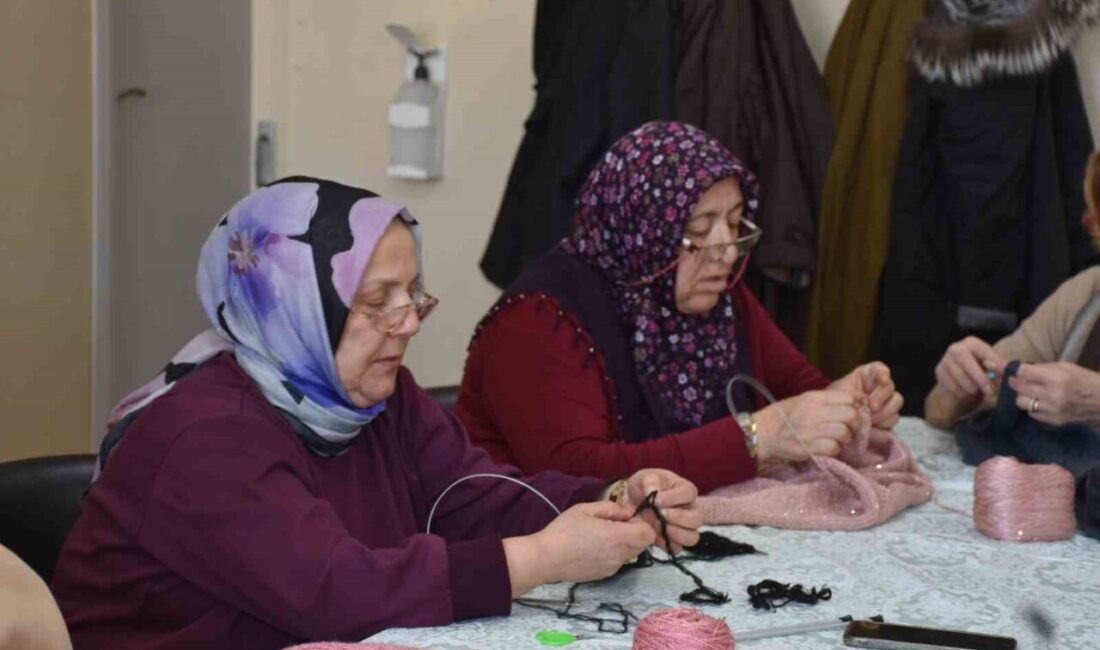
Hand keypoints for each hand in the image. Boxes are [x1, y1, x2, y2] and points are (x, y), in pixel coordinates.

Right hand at [504, 502, 654, 595]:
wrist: (546, 559)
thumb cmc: (564, 530)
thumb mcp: (585, 509)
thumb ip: (612, 509)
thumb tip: (628, 512)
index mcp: (616, 537)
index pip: (648, 535)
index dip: (642, 525)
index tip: (627, 519)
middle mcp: (618, 555)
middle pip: (642, 545)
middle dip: (634, 534)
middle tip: (614, 526)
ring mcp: (612, 568)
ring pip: (630, 554)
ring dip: (624, 544)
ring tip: (601, 537)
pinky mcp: (604, 575)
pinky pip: (618, 562)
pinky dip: (613, 554)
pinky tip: (594, 548)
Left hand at [620, 469, 702, 552]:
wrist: (633, 503)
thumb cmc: (644, 486)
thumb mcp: (645, 477)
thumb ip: (650, 482)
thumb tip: (654, 493)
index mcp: (685, 490)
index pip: (689, 493)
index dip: (675, 498)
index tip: (656, 500)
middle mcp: (690, 509)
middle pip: (697, 518)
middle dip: (678, 518)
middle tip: (659, 514)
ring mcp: (684, 527)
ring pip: (692, 537)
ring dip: (675, 534)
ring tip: (657, 526)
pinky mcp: (674, 541)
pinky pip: (678, 548)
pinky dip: (667, 544)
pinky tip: (655, 537)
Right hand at [753, 389, 861, 461]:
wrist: (761, 433)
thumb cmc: (784, 416)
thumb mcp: (803, 400)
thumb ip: (827, 400)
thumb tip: (856, 402)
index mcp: (813, 398)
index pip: (848, 397)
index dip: (855, 406)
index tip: (852, 413)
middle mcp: (813, 412)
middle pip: (851, 415)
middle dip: (854, 424)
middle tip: (848, 429)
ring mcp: (811, 430)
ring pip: (845, 432)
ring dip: (845, 438)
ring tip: (836, 439)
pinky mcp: (809, 448)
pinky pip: (834, 448)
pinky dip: (834, 450)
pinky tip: (827, 448)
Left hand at [832, 361, 903, 428]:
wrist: (832, 420)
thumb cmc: (835, 401)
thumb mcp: (840, 394)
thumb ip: (854, 395)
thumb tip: (866, 403)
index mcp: (868, 376)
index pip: (879, 369)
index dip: (883, 373)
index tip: (882, 379)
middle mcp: (880, 388)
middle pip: (891, 388)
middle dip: (882, 398)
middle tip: (872, 407)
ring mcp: (885, 404)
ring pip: (895, 405)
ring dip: (884, 414)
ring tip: (869, 421)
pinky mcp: (886, 420)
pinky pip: (893, 422)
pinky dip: (884, 426)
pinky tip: (873, 430)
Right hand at [934, 336, 1005, 406]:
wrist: (960, 386)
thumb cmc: (981, 375)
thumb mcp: (993, 370)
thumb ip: (1000, 369)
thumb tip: (1004, 369)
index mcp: (972, 343)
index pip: (984, 351)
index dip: (994, 364)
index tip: (1002, 377)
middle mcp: (956, 348)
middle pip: (965, 360)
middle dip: (979, 377)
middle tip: (990, 391)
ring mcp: (945, 359)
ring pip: (958, 375)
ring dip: (971, 388)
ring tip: (978, 392)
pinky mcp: (939, 371)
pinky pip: (951, 385)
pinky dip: (962, 393)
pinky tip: (966, 394)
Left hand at [1008, 362, 1099, 426]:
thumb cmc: (1085, 380)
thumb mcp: (1066, 367)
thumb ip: (1041, 368)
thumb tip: (1018, 369)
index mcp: (1057, 378)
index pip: (1023, 373)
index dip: (1007, 369)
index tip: (995, 365)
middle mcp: (1053, 396)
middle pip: (1019, 388)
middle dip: (1014, 382)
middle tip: (1016, 379)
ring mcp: (1053, 411)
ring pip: (1022, 403)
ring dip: (1023, 396)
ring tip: (1032, 392)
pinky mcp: (1054, 422)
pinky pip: (1032, 414)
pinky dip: (1032, 407)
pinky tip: (1041, 402)